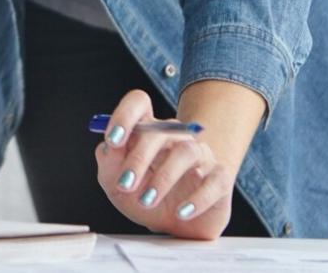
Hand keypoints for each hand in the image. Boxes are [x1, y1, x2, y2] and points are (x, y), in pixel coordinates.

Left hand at [94, 89, 234, 239]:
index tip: (112, 140)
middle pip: (159, 132)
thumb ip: (108, 162)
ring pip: (186, 152)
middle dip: (138, 158)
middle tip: (125, 184)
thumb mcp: (115, 183)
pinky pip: (213, 181)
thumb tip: (108, 147)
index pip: (138, 102)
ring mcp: (200, 154)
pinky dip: (196, 198)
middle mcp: (174, 135)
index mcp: (146, 129)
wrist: (174, 224)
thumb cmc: (142, 195)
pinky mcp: (219, 178)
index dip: (124, 115)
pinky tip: (181, 212)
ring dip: (164, 178)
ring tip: (147, 200)